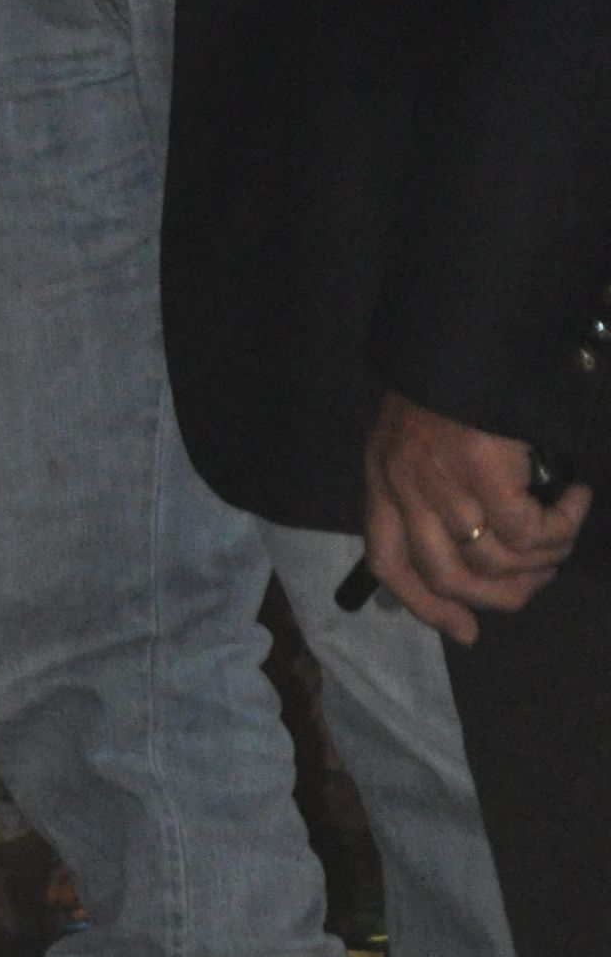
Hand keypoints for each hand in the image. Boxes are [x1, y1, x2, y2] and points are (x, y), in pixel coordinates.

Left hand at [362, 389, 589, 641]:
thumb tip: (476, 552)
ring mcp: (441, 480)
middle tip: (538, 580)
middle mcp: (402, 484)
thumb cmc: (452, 375)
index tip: (465, 631)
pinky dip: (562, 527)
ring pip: (496, 561)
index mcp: (381, 475)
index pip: (389, 561)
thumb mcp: (417, 430)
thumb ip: (428, 484)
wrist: (470, 325)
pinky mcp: (483, 472)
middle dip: (500, 595)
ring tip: (564, 531)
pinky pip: (529, 533)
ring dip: (543, 559)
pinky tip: (576, 499)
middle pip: (446, 576)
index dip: (426, 606)